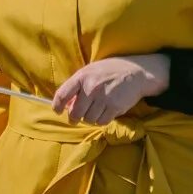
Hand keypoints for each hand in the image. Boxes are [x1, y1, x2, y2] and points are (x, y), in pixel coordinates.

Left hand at [51, 54, 169, 124]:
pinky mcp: (115, 107)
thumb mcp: (90, 72)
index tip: (57, 111)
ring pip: (88, 119)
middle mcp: (91, 88)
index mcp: (81, 77)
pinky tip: (104, 112)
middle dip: (74, 117)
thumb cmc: (109, 71)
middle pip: (75, 112)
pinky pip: (102, 122)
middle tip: (77, 117)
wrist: (135, 72)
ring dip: (89, 118)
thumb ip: (77, 86)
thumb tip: (66, 105)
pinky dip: (101, 120)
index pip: (62, 94)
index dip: (57, 106)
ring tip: (94, 111)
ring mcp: (103, 98)